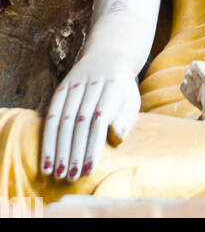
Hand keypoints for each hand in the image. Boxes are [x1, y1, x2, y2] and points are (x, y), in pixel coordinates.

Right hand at [41, 53, 139, 182]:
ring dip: (58, 149)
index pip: (100, 119)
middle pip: (80, 121)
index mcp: (113, 85)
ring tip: (57, 174)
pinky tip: (46, 161)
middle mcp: (91, 83)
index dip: (93, 145)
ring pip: (63, 120)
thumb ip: (126, 118)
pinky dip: (47, 140)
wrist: (107, 54)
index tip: (90, 170)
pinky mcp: (60, 89)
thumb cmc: (122, 87)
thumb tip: (117, 138)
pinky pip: (51, 116)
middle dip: (75, 152)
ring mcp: (74, 84)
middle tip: (72, 177)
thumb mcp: (131, 99)